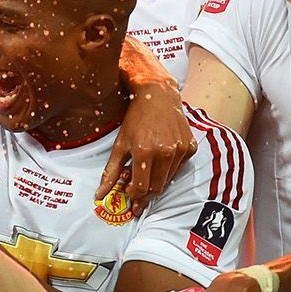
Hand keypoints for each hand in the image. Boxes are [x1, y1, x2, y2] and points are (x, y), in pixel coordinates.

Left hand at [101, 80, 194, 205]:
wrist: (158, 96)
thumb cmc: (135, 119)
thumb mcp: (119, 145)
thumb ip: (111, 172)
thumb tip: (100, 195)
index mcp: (145, 152)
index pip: (141, 188)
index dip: (134, 195)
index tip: (128, 193)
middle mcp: (166, 152)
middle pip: (157, 188)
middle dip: (145, 195)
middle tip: (136, 194)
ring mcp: (180, 150)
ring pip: (168, 180)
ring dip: (156, 182)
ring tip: (146, 175)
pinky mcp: (190, 147)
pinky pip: (179, 168)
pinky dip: (168, 170)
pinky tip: (159, 161)